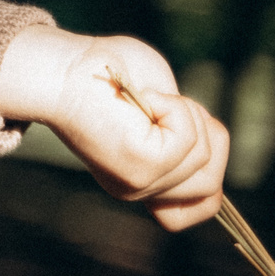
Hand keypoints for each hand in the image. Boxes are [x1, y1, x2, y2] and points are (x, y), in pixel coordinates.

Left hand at [0, 24, 228, 229]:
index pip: (197, 208)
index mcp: (142, 179)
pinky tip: (143, 97)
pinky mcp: (143, 165)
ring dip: (188, 116)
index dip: (211, 172)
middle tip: (163, 105)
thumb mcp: (161, 107)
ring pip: (205, 159)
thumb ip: (187, 136)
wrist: (63, 67)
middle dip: (204, 136)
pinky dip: (175, 110)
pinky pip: (188, 141)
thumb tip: (211, 151)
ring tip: (149, 98)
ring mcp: (139, 182)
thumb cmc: (108, 72)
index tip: (181, 132)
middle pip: (211, 185)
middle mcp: (138, 189)